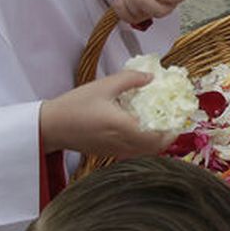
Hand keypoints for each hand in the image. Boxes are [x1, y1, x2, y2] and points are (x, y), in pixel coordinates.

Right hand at [40, 70, 169, 158]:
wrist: (50, 126)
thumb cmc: (75, 105)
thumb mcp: (103, 86)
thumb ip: (130, 79)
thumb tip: (151, 77)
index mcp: (124, 127)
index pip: (157, 138)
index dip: (172, 132)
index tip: (179, 120)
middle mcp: (122, 144)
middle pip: (154, 149)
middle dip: (166, 138)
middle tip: (171, 122)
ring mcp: (114, 151)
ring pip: (143, 153)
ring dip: (154, 142)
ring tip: (158, 126)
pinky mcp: (106, 153)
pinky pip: (132, 153)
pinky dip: (141, 145)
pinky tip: (138, 129)